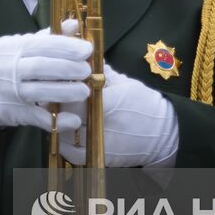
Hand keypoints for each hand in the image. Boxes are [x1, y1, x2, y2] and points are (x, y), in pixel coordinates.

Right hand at [0, 30, 91, 149]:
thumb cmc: (0, 63)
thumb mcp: (17, 45)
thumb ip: (46, 37)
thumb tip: (73, 25)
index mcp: (14, 48)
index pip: (41, 45)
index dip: (65, 47)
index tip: (87, 50)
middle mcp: (10, 69)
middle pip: (40, 67)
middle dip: (67, 68)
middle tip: (87, 71)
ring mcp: (10, 92)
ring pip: (39, 91)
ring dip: (64, 92)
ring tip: (85, 92)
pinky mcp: (12, 113)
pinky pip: (35, 117)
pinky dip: (54, 120)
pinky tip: (72, 120)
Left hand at [57, 64, 178, 167]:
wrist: (164, 133)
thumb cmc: (145, 104)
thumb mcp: (124, 82)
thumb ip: (101, 71)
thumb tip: (82, 55)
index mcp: (111, 103)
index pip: (75, 98)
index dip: (63, 89)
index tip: (58, 82)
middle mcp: (106, 127)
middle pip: (68, 116)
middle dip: (58, 105)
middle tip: (51, 95)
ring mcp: (103, 145)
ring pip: (66, 136)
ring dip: (59, 124)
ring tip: (57, 113)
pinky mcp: (102, 159)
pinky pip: (73, 155)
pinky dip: (65, 144)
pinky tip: (66, 131)